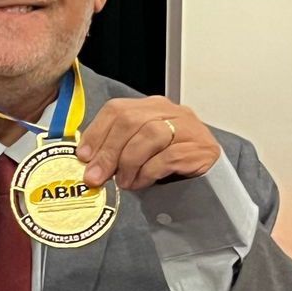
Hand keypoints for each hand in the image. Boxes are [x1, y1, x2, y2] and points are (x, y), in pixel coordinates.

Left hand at [76, 96, 220, 190]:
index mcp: (150, 107)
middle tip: (97, 177)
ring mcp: (188, 128)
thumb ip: (115, 151)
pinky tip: (142, 182)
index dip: (96, 132)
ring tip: (124, 182)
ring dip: (129, 162)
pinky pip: (168, 156)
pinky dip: (149, 172)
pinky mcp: (200, 149)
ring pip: (150, 134)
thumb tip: (88, 164)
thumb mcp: (137, 153)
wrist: (208, 180)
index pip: (117, 109)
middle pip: (131, 121)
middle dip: (108, 151)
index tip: (83, 156)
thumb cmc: (168, 166)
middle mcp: (170, 112)